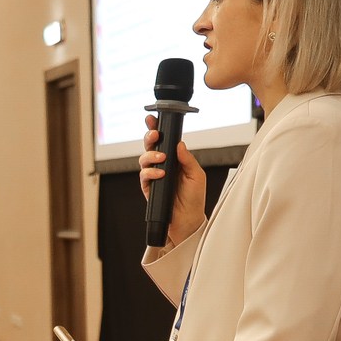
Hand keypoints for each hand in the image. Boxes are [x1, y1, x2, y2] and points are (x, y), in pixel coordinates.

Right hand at [138, 112, 208, 247]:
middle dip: (150, 137)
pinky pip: (144, 175)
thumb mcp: (197, 175)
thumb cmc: (194, 198)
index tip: (153, 120)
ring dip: (151, 156)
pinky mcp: (148, 187)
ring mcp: (154, 176)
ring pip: (144, 158)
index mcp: (175, 159)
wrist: (188, 220)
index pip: (164, 141)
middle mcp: (162, 165)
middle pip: (150, 145)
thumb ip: (188, 159)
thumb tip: (179, 144)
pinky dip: (150, 173)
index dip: (157, 129)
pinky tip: (159, 174)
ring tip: (161, 159)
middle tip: (156, 136)